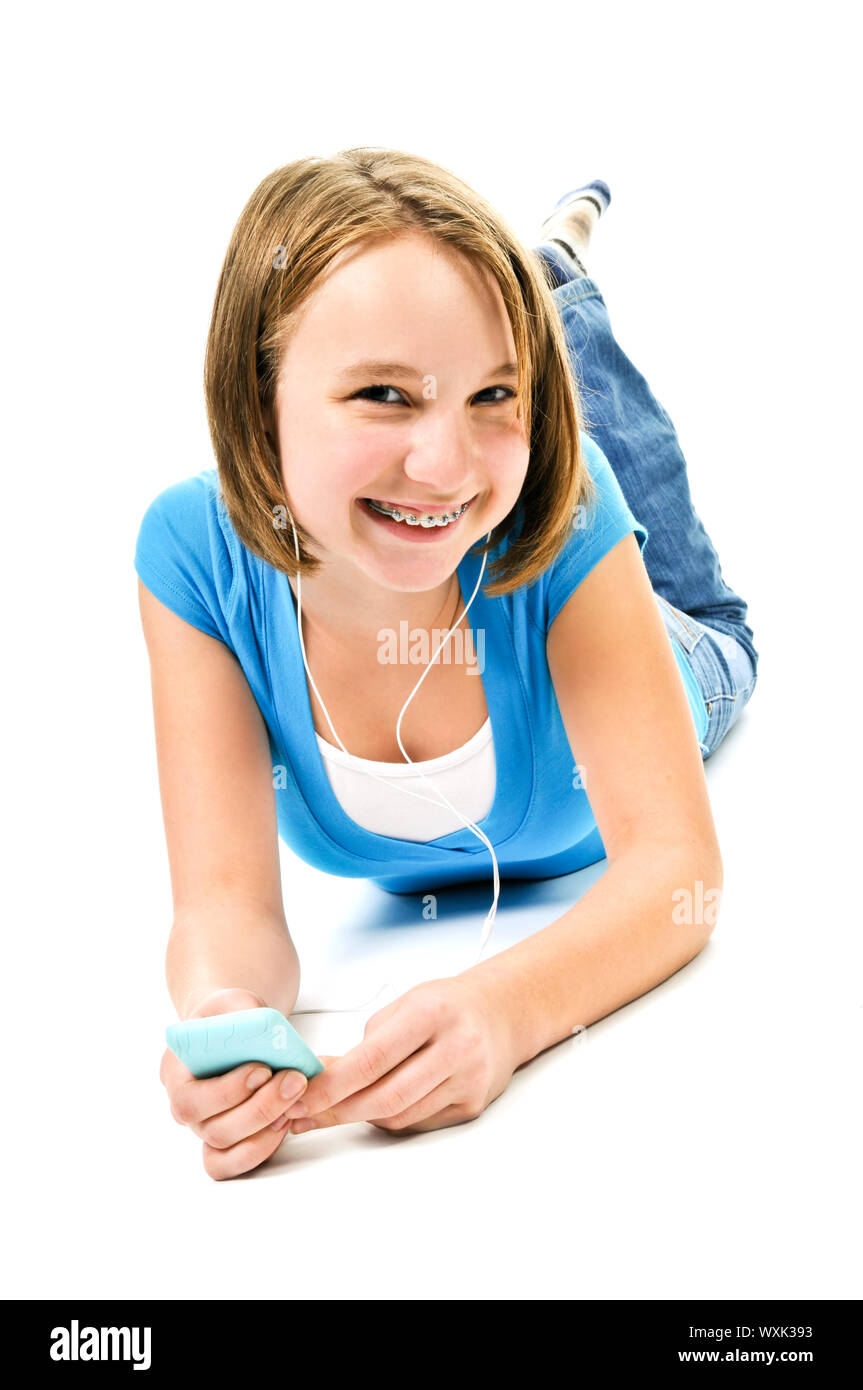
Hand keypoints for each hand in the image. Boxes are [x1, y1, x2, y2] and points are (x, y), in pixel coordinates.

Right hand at [160, 987, 310, 1180]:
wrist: (232, 1030)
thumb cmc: (229, 1017)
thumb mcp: (234, 1002)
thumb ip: (245, 1013)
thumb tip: (263, 1034)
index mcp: (175, 1073)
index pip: (190, 1099)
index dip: (227, 1091)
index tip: (263, 1069)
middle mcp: (186, 1109)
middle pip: (213, 1129)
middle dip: (258, 1109)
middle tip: (293, 1081)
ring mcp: (205, 1128)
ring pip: (226, 1149)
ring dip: (266, 1128)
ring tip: (294, 1097)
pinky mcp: (228, 1141)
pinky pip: (236, 1162)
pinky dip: (263, 1148)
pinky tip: (287, 1120)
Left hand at [284, 975, 518, 1135]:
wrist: (501, 1013)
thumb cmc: (445, 1006)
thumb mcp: (405, 1005)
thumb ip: (368, 1041)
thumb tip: (321, 1075)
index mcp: (432, 1013)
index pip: (373, 1059)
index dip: (332, 1085)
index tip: (301, 1097)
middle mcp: (456, 1047)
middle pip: (386, 1097)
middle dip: (338, 1110)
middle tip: (304, 1115)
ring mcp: (469, 1079)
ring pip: (400, 1116)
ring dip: (361, 1115)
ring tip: (337, 1107)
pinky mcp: (473, 1105)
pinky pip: (418, 1122)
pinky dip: (391, 1117)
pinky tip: (377, 1106)